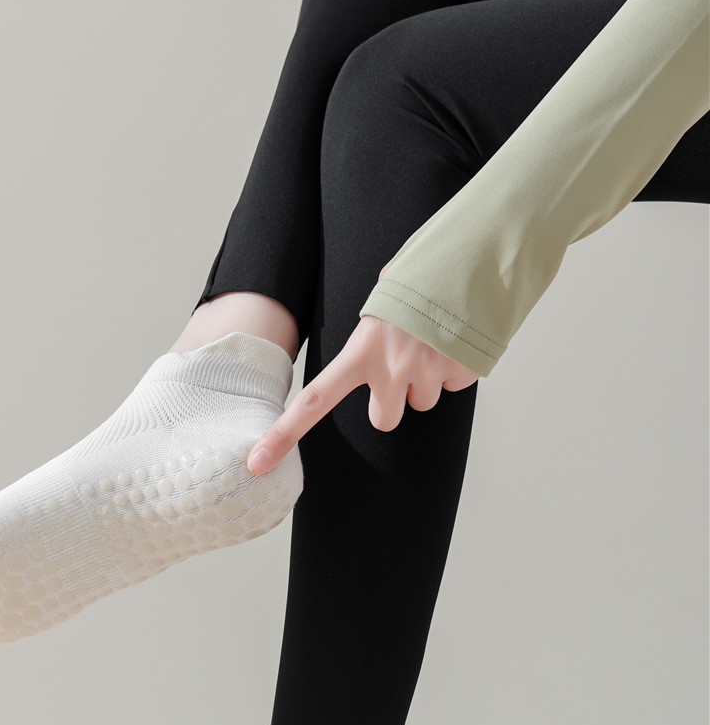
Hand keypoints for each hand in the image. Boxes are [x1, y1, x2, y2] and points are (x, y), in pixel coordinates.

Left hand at [245, 266, 479, 473]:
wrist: (467, 261)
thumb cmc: (417, 279)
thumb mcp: (380, 300)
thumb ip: (369, 331)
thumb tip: (367, 339)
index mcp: (360, 350)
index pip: (313, 401)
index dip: (282, 434)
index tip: (257, 463)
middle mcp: (391, 370)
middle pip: (384, 420)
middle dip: (391, 400)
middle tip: (400, 365)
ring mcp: (427, 374)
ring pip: (421, 403)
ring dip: (425, 380)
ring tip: (430, 343)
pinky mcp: (459, 372)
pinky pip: (453, 385)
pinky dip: (453, 368)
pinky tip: (453, 341)